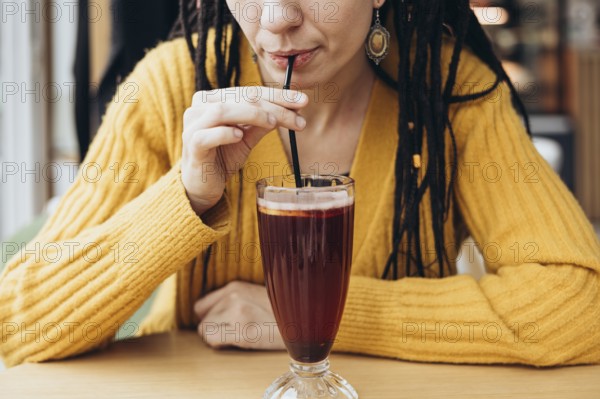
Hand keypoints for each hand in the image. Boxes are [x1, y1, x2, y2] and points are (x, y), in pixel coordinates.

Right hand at [181, 87, 307, 214]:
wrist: (202, 186)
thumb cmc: (223, 157)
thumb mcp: (247, 137)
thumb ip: (264, 123)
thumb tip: (292, 110)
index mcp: (214, 99)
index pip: (249, 92)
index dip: (278, 95)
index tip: (302, 102)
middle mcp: (200, 106)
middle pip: (240, 98)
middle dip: (273, 105)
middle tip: (298, 114)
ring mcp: (193, 125)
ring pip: (222, 110)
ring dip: (252, 114)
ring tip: (273, 123)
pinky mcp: (191, 145)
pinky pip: (207, 135)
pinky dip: (225, 133)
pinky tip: (239, 136)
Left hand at [193, 281, 285, 349]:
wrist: (306, 321)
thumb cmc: (282, 313)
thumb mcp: (256, 297)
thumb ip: (236, 300)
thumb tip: (216, 314)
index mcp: (235, 286)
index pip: (201, 305)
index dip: (210, 318)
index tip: (222, 325)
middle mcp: (232, 295)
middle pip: (201, 318)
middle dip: (214, 327)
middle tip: (235, 331)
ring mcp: (236, 311)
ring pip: (205, 330)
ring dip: (218, 337)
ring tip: (241, 335)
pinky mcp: (241, 330)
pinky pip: (211, 340)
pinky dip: (221, 345)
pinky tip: (240, 341)